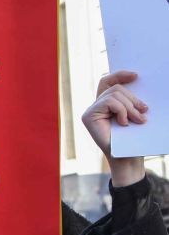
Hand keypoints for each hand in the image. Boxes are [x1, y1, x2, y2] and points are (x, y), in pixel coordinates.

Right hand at [82, 70, 146, 185]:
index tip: (136, 75)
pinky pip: (110, 102)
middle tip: (145, 111)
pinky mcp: (88, 116)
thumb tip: (136, 83)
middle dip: (132, 98)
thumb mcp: (134, 114)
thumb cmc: (133, 139)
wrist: (127, 159)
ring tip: (138, 120)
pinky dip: (122, 111)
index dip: (120, 75)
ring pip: (114, 94)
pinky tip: (124, 124)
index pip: (108, 81)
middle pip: (114, 87)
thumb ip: (130, 102)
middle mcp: (95, 105)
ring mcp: (90, 111)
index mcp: (106, 103)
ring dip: (130, 107)